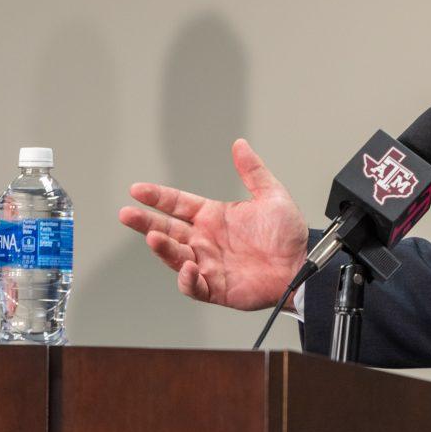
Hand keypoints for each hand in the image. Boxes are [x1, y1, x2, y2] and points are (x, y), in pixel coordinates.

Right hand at [118, 139, 308, 310]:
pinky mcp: (215, 287)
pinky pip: (194, 285)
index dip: (158, 197)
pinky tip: (188, 267)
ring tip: (154, 238)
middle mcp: (206, 240)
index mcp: (214, 217)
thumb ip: (253, 171)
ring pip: (175, 255)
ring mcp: (207, 264)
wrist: (302, 264)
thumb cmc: (288, 234)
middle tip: (127, 214)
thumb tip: (240, 144)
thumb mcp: (272, 195)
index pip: (178, 205)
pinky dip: (187, 279)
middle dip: (145, 222)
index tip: (137, 190)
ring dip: (163, 248)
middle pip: (167, 229)